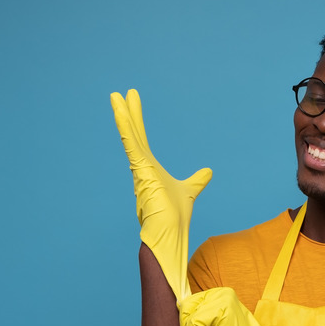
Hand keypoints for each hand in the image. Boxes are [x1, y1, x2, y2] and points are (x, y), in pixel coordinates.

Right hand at [111, 89, 211, 300]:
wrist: (170, 232)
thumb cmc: (175, 216)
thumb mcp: (190, 190)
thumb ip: (197, 181)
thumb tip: (209, 172)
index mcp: (149, 168)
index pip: (141, 139)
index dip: (137, 120)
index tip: (133, 102)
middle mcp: (141, 166)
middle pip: (134, 133)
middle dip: (128, 113)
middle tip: (121, 93)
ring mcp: (139, 168)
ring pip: (129, 136)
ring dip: (122, 115)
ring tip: (115, 95)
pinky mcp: (141, 169)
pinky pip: (131, 144)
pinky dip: (125, 127)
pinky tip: (120, 111)